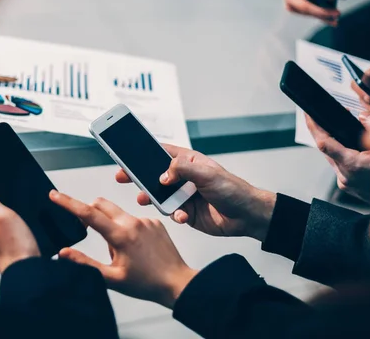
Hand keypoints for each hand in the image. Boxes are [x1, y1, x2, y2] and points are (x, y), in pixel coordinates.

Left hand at [0, 185, 39, 272]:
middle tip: (17, 208)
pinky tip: (28, 234)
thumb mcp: (1, 215)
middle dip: (6, 210)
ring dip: (15, 223)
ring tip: (23, 221)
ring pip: (8, 227)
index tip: (3, 195)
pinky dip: (22, 233)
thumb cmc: (14, 247)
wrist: (29, 271)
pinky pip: (17, 237)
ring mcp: (3, 245)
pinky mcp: (15, 251)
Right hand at [50, 191, 197, 308]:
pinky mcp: (155, 221)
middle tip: (84, 228)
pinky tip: (134, 248)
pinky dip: (125, 228)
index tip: (55, 195)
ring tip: (119, 251)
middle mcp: (134, 223)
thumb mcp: (112, 278)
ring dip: (109, 224)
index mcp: (121, 236)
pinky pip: (132, 218)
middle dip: (88, 211)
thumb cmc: (147, 284)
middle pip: (101, 205)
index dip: (68, 203)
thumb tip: (63, 253)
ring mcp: (146, 220)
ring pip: (117, 213)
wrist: (177, 283)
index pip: (88, 213)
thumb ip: (85, 264)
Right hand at [116, 144, 275, 241]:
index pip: (160, 152)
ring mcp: (183, 195)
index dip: (143, 152)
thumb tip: (162, 176)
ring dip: (151, 198)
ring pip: (159, 195)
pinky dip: (173, 214)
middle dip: (138, 176)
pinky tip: (181, 215)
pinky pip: (171, 212)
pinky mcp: (185, 212)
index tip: (126, 152)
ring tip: (144, 199)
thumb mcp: (207, 173)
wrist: (246, 217)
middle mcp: (183, 177)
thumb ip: (182, 170)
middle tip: (122, 176)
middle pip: (154, 174)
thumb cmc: (233, 189)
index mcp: (188, 162)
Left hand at [306, 114, 369, 202]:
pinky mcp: (347, 187)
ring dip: (332, 144)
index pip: (324, 143)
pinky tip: (346, 146)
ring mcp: (345, 183)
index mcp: (353, 165)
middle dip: (322, 132)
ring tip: (334, 128)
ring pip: (331, 159)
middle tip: (321, 117)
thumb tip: (363, 117)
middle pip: (325, 150)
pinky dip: (340, 155)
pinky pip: (338, 167)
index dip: (314, 128)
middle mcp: (344, 176)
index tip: (308, 116)